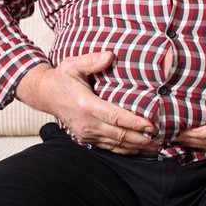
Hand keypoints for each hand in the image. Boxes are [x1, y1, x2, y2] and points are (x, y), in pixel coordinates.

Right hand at [16, 52, 158, 154]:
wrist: (45, 95)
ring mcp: (86, 133)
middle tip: (159, 139)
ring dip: (136, 146)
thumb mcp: (73, 65)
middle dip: (141, 138)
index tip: (152, 126)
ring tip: (154, 147)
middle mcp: (87, 123)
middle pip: (119, 134)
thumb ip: (92, 61)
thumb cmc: (62, 78)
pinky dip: (124, 150)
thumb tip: (109, 55)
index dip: (135, 123)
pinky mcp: (86, 138)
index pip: (116, 117)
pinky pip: (108, 147)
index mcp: (86, 105)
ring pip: (116, 144)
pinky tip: (137, 149)